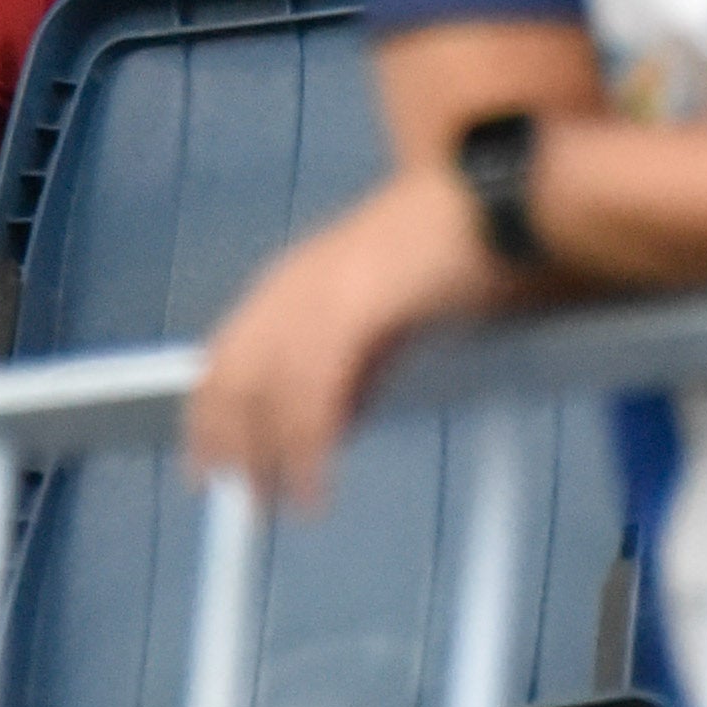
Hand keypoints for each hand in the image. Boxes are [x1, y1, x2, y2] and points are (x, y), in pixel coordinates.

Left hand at [184, 172, 502, 507]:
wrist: (499, 200)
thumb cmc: (455, 253)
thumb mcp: (388, 319)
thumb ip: (355, 367)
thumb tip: (332, 427)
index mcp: (293, 279)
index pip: (225, 358)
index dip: (210, 418)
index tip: (207, 469)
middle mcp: (291, 282)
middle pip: (229, 378)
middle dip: (227, 446)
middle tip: (245, 506)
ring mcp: (317, 290)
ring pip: (262, 391)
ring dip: (266, 457)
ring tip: (281, 507)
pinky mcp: (351, 306)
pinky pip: (309, 394)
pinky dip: (306, 450)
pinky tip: (314, 488)